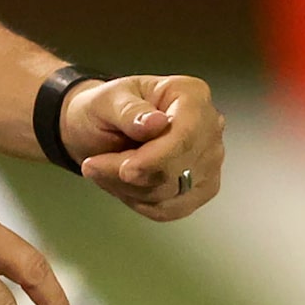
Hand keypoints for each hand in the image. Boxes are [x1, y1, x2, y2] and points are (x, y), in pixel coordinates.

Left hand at [60, 74, 225, 219]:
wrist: (100, 128)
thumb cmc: (105, 108)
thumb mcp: (105, 100)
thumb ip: (128, 110)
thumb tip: (156, 122)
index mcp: (192, 95)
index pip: (187, 135)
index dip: (156, 158)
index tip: (126, 170)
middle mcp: (208, 128)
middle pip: (179, 169)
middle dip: (131, 173)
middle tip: (95, 165)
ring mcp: (209, 160)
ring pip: (172, 193)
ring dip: (128, 188)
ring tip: (104, 168)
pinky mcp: (200, 188)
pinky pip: (171, 209)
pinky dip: (139, 202)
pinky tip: (120, 184)